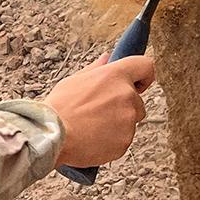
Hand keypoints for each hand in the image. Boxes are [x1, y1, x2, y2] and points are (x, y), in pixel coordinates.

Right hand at [47, 55, 154, 169]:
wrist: (52, 136)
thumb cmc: (60, 108)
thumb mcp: (75, 80)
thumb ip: (97, 69)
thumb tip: (107, 58)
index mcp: (115, 76)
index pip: (146, 67)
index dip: (144, 76)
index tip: (138, 84)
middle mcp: (126, 95)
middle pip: (138, 101)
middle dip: (123, 107)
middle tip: (99, 113)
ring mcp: (128, 119)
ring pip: (130, 122)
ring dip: (117, 126)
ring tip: (92, 127)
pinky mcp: (126, 141)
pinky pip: (123, 140)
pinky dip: (112, 141)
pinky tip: (94, 139)